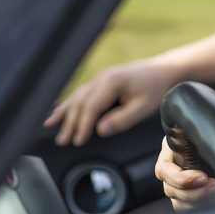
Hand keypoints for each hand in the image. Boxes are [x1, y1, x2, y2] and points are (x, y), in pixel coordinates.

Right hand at [44, 32, 214, 146]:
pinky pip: (81, 94)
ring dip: (64, 113)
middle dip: (69, 123)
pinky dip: (69, 104)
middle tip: (63, 141)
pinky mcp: (101, 81)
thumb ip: (123, 119)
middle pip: (80, 103)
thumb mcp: (144, 107)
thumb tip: (100, 130)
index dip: (82, 126)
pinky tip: (59, 112)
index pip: (91, 107)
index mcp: (111, 82)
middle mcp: (101, 78)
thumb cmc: (157, 89)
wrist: (165, 72)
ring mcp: (99, 78)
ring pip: (77, 97)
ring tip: (50, 126)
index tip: (78, 141)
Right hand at [156, 136, 214, 210]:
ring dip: (199, 203)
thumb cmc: (206, 134)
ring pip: (178, 202)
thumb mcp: (200, 131)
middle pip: (171, 190)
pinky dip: (202, 208)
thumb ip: (201, 134)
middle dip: (196, 193)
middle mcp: (170, 171)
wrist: (214, 142)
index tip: (204, 178)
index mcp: (170, 153)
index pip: (164, 171)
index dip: (182, 179)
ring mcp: (176, 185)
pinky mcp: (186, 196)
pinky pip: (187, 208)